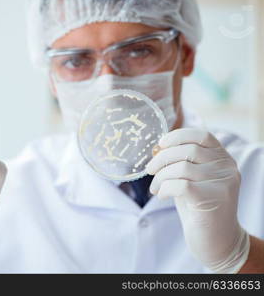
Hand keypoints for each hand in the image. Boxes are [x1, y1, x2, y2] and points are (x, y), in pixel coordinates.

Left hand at [146, 128, 249, 272]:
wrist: (216, 241)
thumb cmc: (199, 207)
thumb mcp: (191, 179)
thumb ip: (181, 162)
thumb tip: (156, 148)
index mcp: (223, 158)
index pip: (202, 136)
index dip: (178, 136)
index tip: (160, 144)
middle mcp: (227, 168)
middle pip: (187, 150)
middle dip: (162, 158)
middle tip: (150, 170)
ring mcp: (222, 183)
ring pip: (181, 168)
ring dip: (160, 177)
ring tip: (155, 187)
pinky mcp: (213, 199)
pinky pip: (179, 185)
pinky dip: (164, 188)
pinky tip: (162, 195)